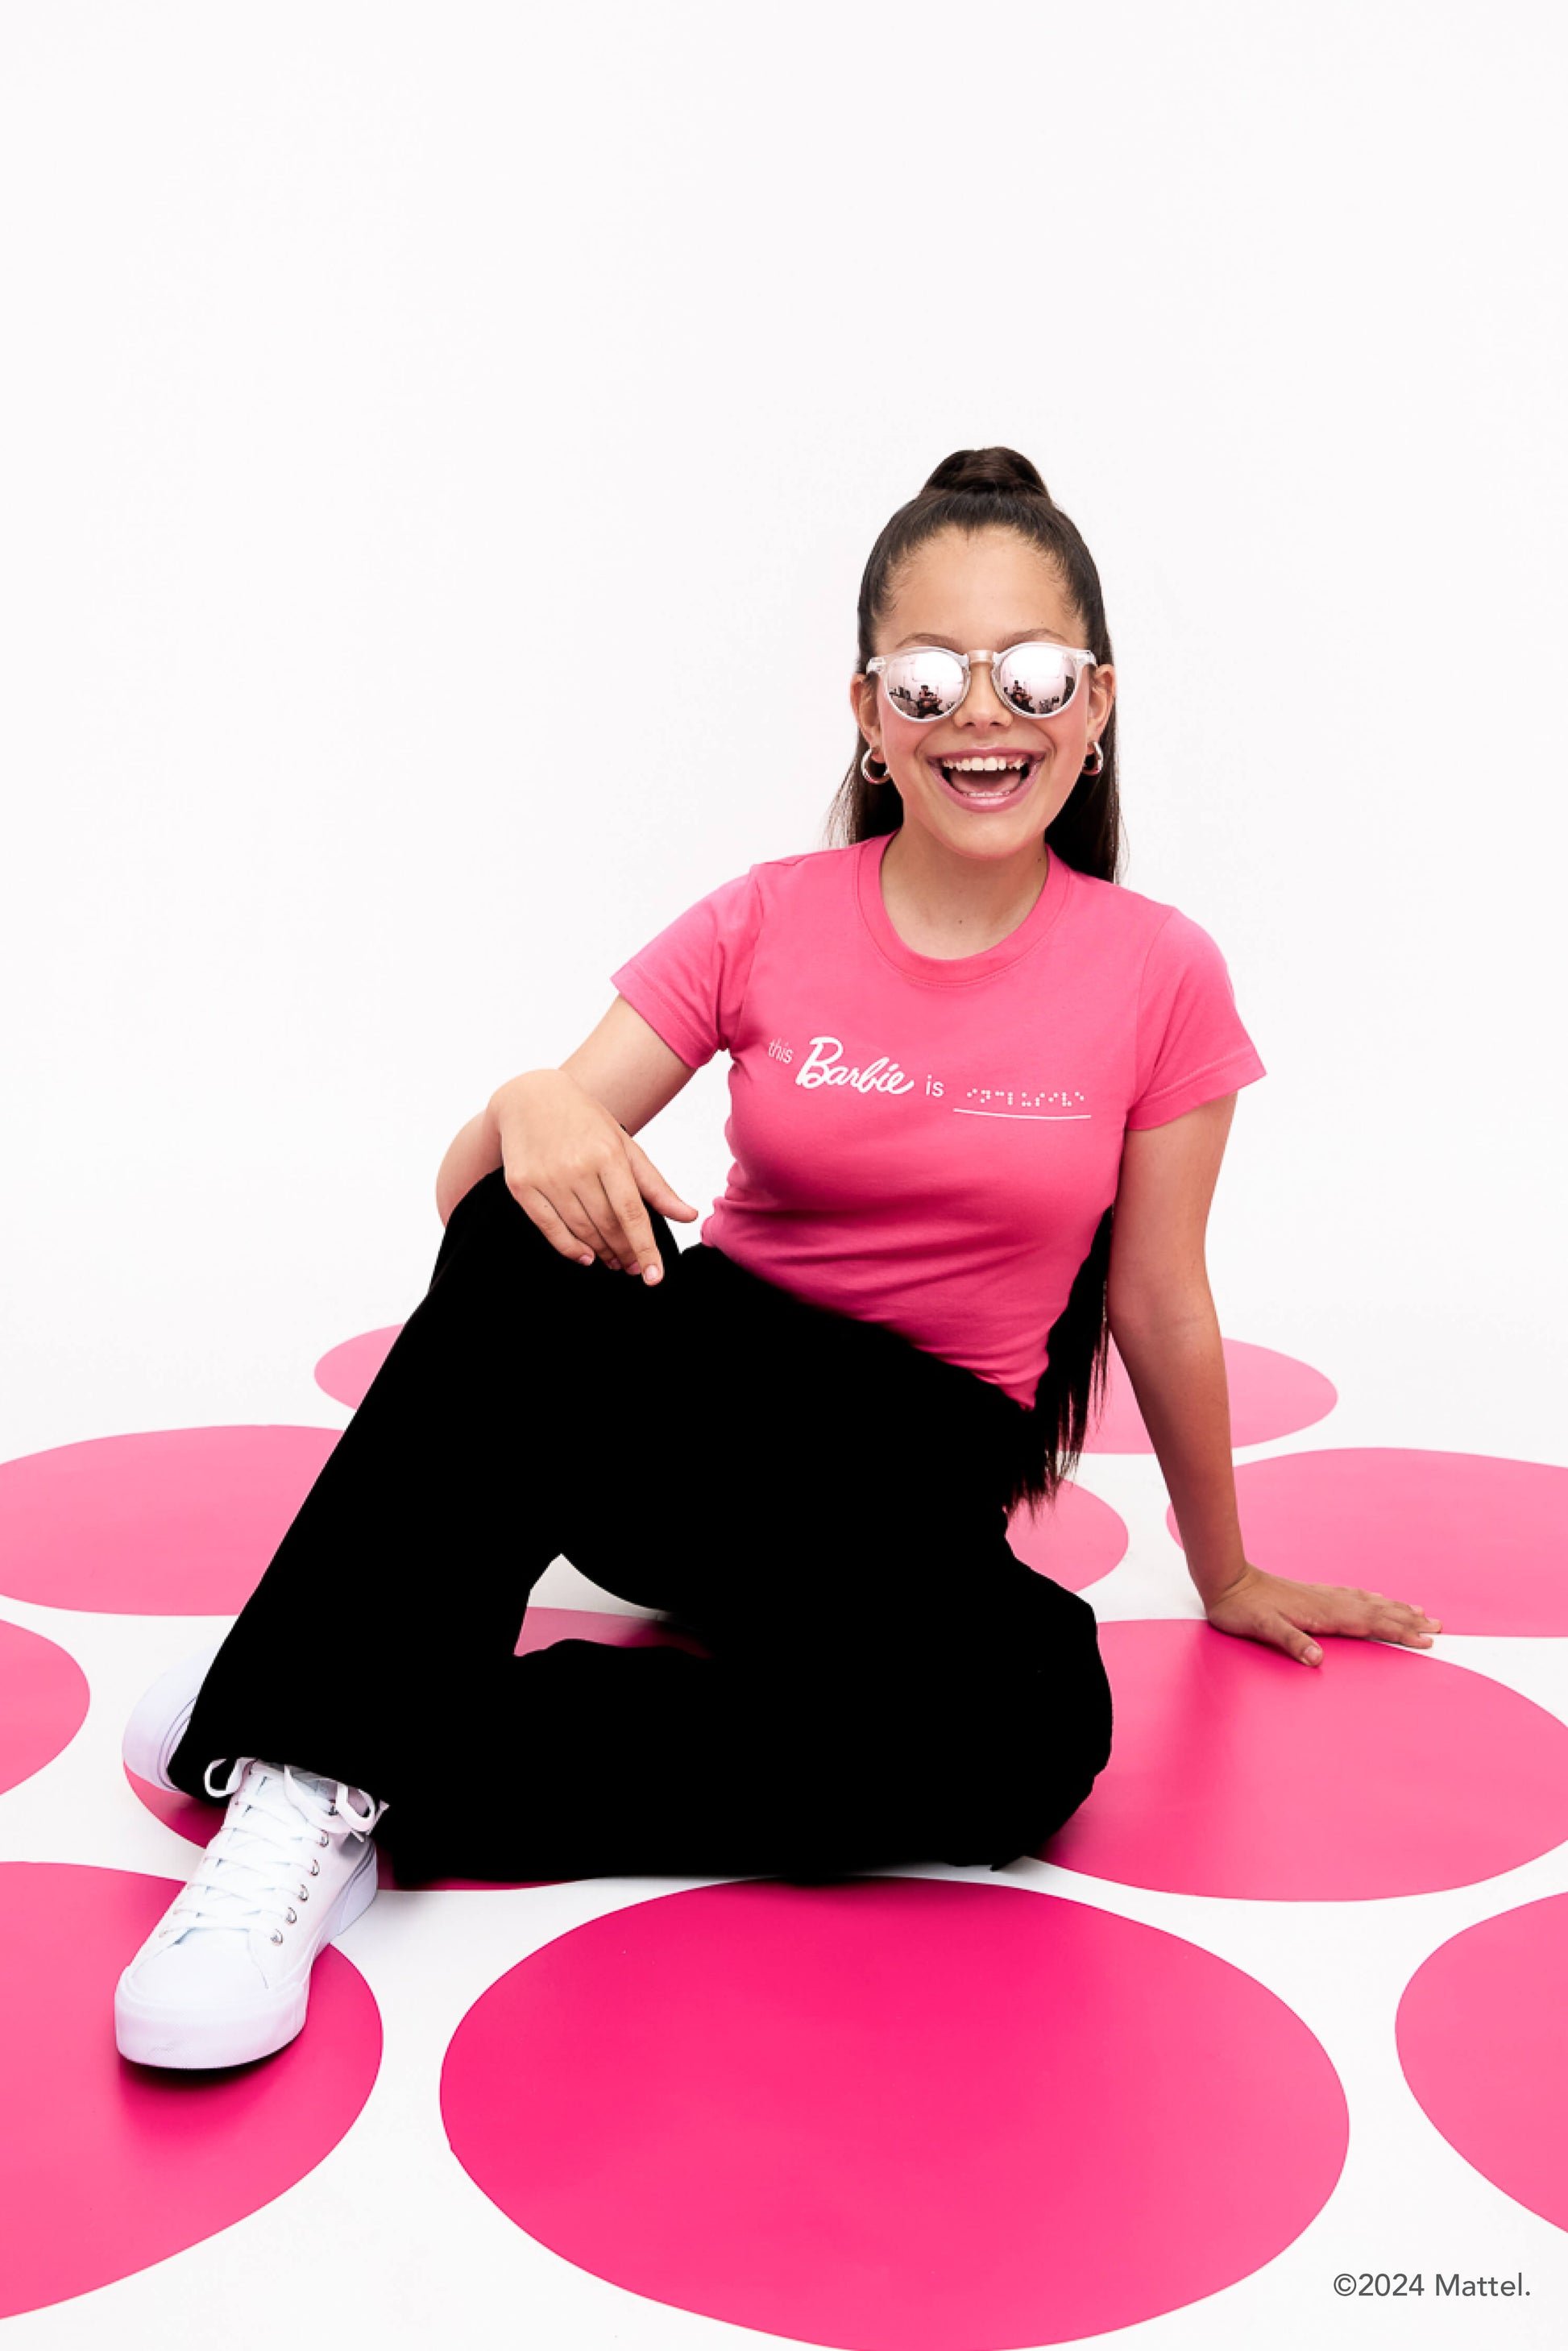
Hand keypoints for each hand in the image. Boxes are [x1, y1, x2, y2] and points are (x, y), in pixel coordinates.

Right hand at [489, 1070, 698, 1283]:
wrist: (530, 1097)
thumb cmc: (584, 1121)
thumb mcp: (624, 1145)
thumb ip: (655, 1185)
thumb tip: (688, 1215)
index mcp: (608, 1154)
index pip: (631, 1212)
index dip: (645, 1247)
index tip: (654, 1276)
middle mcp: (577, 1166)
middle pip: (607, 1225)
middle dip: (624, 1252)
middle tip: (633, 1266)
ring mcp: (546, 1177)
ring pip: (580, 1230)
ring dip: (600, 1252)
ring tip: (613, 1260)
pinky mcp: (521, 1185)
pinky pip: (549, 1228)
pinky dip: (569, 1248)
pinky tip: (585, 1256)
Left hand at [1202, 1562, 1442, 1666]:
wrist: (1226, 1581)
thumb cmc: (1243, 1609)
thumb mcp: (1262, 1628)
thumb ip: (1291, 1641)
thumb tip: (1316, 1659)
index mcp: (1323, 1613)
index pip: (1371, 1624)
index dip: (1400, 1632)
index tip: (1427, 1640)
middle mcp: (1329, 1602)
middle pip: (1378, 1611)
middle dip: (1409, 1620)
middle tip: (1439, 1627)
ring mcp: (1323, 1596)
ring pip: (1370, 1602)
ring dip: (1397, 1608)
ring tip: (1421, 1612)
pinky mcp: (1314, 1594)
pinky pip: (1355, 1596)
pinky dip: (1374, 1599)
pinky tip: (1378, 1599)